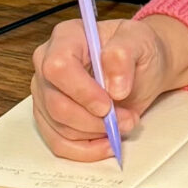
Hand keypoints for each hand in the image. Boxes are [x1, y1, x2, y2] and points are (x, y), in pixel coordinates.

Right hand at [31, 11, 187, 159]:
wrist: (141, 68)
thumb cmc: (138, 50)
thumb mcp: (141, 41)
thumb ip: (124, 55)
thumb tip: (114, 87)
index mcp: (66, 37)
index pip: (58, 67)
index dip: (81, 91)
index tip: (108, 105)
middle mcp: (47, 64)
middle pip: (56, 103)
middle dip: (94, 120)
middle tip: (126, 119)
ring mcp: (45, 92)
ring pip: (58, 126)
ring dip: (95, 134)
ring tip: (124, 124)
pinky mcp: (50, 117)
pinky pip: (58, 142)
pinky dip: (85, 149)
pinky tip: (107, 143)